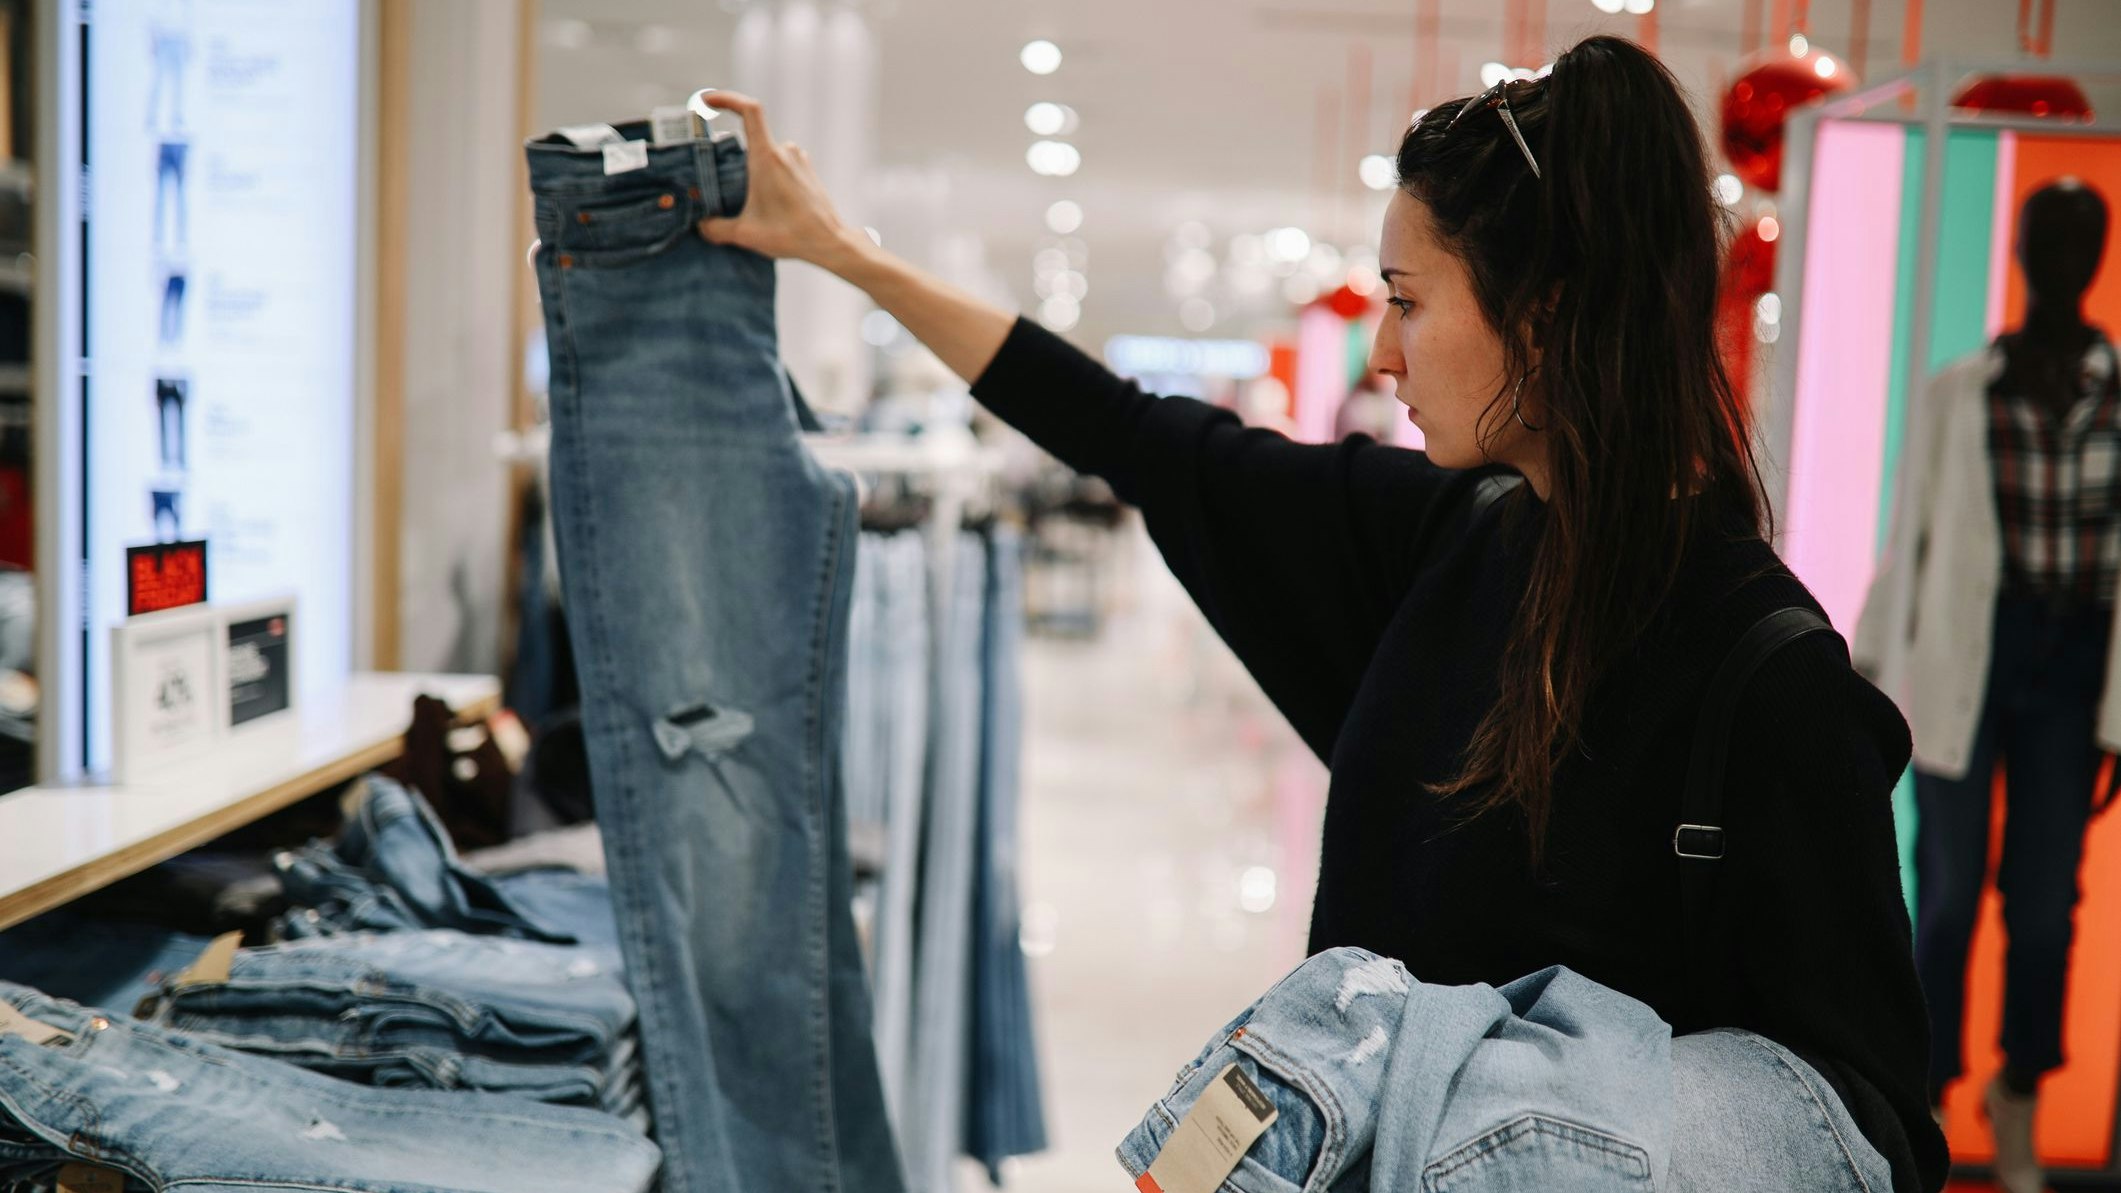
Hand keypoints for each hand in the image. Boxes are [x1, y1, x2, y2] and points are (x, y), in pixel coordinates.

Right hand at [695, 91, 867, 272]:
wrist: (829, 242)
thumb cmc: (791, 234)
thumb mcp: (745, 233)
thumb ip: (716, 228)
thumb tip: (702, 225)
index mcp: (767, 157)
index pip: (749, 110)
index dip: (727, 98)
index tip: (708, 100)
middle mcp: (784, 151)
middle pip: (751, 136)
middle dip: (733, 152)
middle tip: (720, 177)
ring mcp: (798, 159)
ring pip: (766, 153)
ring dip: (753, 168)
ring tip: (747, 196)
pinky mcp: (807, 170)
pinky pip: (781, 163)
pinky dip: (769, 175)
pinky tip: (767, 200)